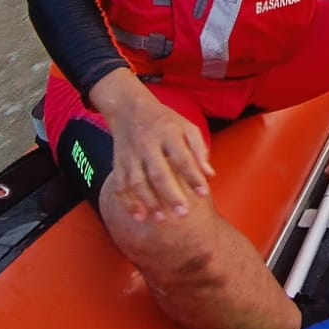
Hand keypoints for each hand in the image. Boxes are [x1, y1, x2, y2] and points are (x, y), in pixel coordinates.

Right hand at [90, 72, 212, 222]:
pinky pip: (121, 185)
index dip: (193, 176)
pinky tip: (139, 217)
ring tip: (161, 219)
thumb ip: (199, 149)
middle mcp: (148, 144)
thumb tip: (210, 174)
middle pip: (158, 172)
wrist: (130, 109)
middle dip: (170, 195)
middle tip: (183, 214)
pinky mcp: (118, 163)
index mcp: (168, 133)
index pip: (182, 156)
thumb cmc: (165, 121)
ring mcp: (131, 155)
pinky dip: (128, 202)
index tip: (204, 194)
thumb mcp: (186, 126)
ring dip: (148, 202)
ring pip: (137, 181)